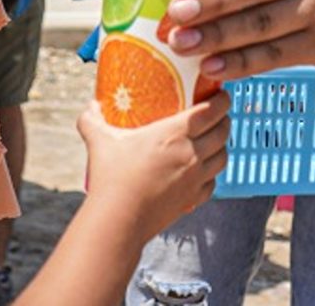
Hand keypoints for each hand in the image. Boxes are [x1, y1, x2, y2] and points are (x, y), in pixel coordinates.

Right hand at [77, 95, 229, 238]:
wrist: (119, 220)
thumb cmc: (112, 178)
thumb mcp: (100, 141)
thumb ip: (93, 120)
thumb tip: (90, 107)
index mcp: (175, 133)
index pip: (212, 110)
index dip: (221, 100)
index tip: (220, 94)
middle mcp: (192, 154)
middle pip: (223, 131)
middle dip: (224, 120)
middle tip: (216, 114)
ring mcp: (195, 178)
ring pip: (222, 157)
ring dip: (222, 146)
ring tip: (213, 141)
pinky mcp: (193, 199)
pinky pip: (213, 183)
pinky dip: (212, 174)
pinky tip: (202, 172)